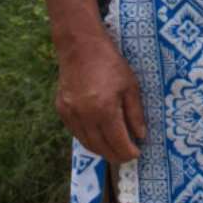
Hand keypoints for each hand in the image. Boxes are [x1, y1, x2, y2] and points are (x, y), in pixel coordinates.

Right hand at [55, 35, 146, 161]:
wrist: (80, 46)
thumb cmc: (110, 63)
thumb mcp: (130, 86)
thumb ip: (135, 113)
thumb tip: (140, 136)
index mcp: (105, 110)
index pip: (118, 143)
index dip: (129, 152)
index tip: (137, 153)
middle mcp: (85, 116)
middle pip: (101, 148)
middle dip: (116, 156)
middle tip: (126, 156)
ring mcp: (70, 114)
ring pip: (87, 143)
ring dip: (102, 150)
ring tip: (114, 149)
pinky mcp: (62, 110)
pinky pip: (76, 133)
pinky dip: (89, 139)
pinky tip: (98, 136)